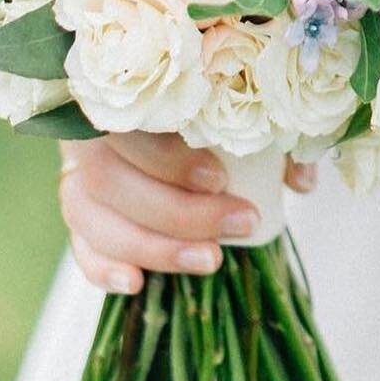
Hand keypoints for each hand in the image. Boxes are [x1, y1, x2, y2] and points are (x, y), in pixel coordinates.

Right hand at [58, 135, 317, 295]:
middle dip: (178, 212)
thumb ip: (273, 141)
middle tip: (240, 223)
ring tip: (211, 260)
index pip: (129, 127)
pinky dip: (102, 268)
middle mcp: (89, 135)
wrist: (179, 116)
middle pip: (110, 180)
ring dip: (153, 246)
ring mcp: (77, 176)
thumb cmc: (219, 109)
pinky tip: (136, 284)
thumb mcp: (250, 114)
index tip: (220, 179)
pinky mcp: (80, 214)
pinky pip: (79, 245)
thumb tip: (301, 182)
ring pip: (92, 218)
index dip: (169, 159)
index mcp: (127, 95)